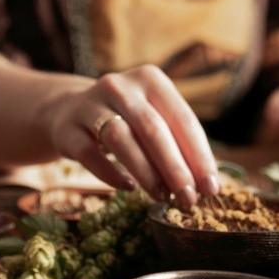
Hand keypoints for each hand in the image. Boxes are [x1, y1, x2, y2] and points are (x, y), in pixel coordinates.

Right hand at [39, 64, 219, 206]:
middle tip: (190, 198)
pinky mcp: (67, 129)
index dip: (199, 156)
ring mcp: (90, 105)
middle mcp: (120, 87)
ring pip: (120, 139)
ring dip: (146, 171)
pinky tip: (128, 187)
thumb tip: (204, 183)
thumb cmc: (124, 119)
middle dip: (175, 167)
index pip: (182, 119)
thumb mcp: (152, 118)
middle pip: (152, 128)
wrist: (67, 110)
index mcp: (150, 80)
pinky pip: (89, 154)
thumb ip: (176, 143)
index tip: (212, 187)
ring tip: (162, 196)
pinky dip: (110, 173)